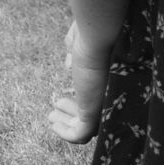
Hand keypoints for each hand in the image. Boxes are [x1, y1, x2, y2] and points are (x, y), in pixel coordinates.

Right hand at [48, 22, 108, 144]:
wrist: (98, 32)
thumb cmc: (91, 30)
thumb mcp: (81, 43)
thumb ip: (77, 52)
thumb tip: (70, 63)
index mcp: (112, 79)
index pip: (98, 97)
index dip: (79, 99)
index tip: (62, 96)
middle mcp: (112, 94)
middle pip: (93, 112)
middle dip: (72, 111)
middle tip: (56, 105)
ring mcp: (103, 105)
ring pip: (87, 126)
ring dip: (67, 123)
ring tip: (52, 117)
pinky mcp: (94, 113)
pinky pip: (80, 134)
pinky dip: (65, 134)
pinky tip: (53, 125)